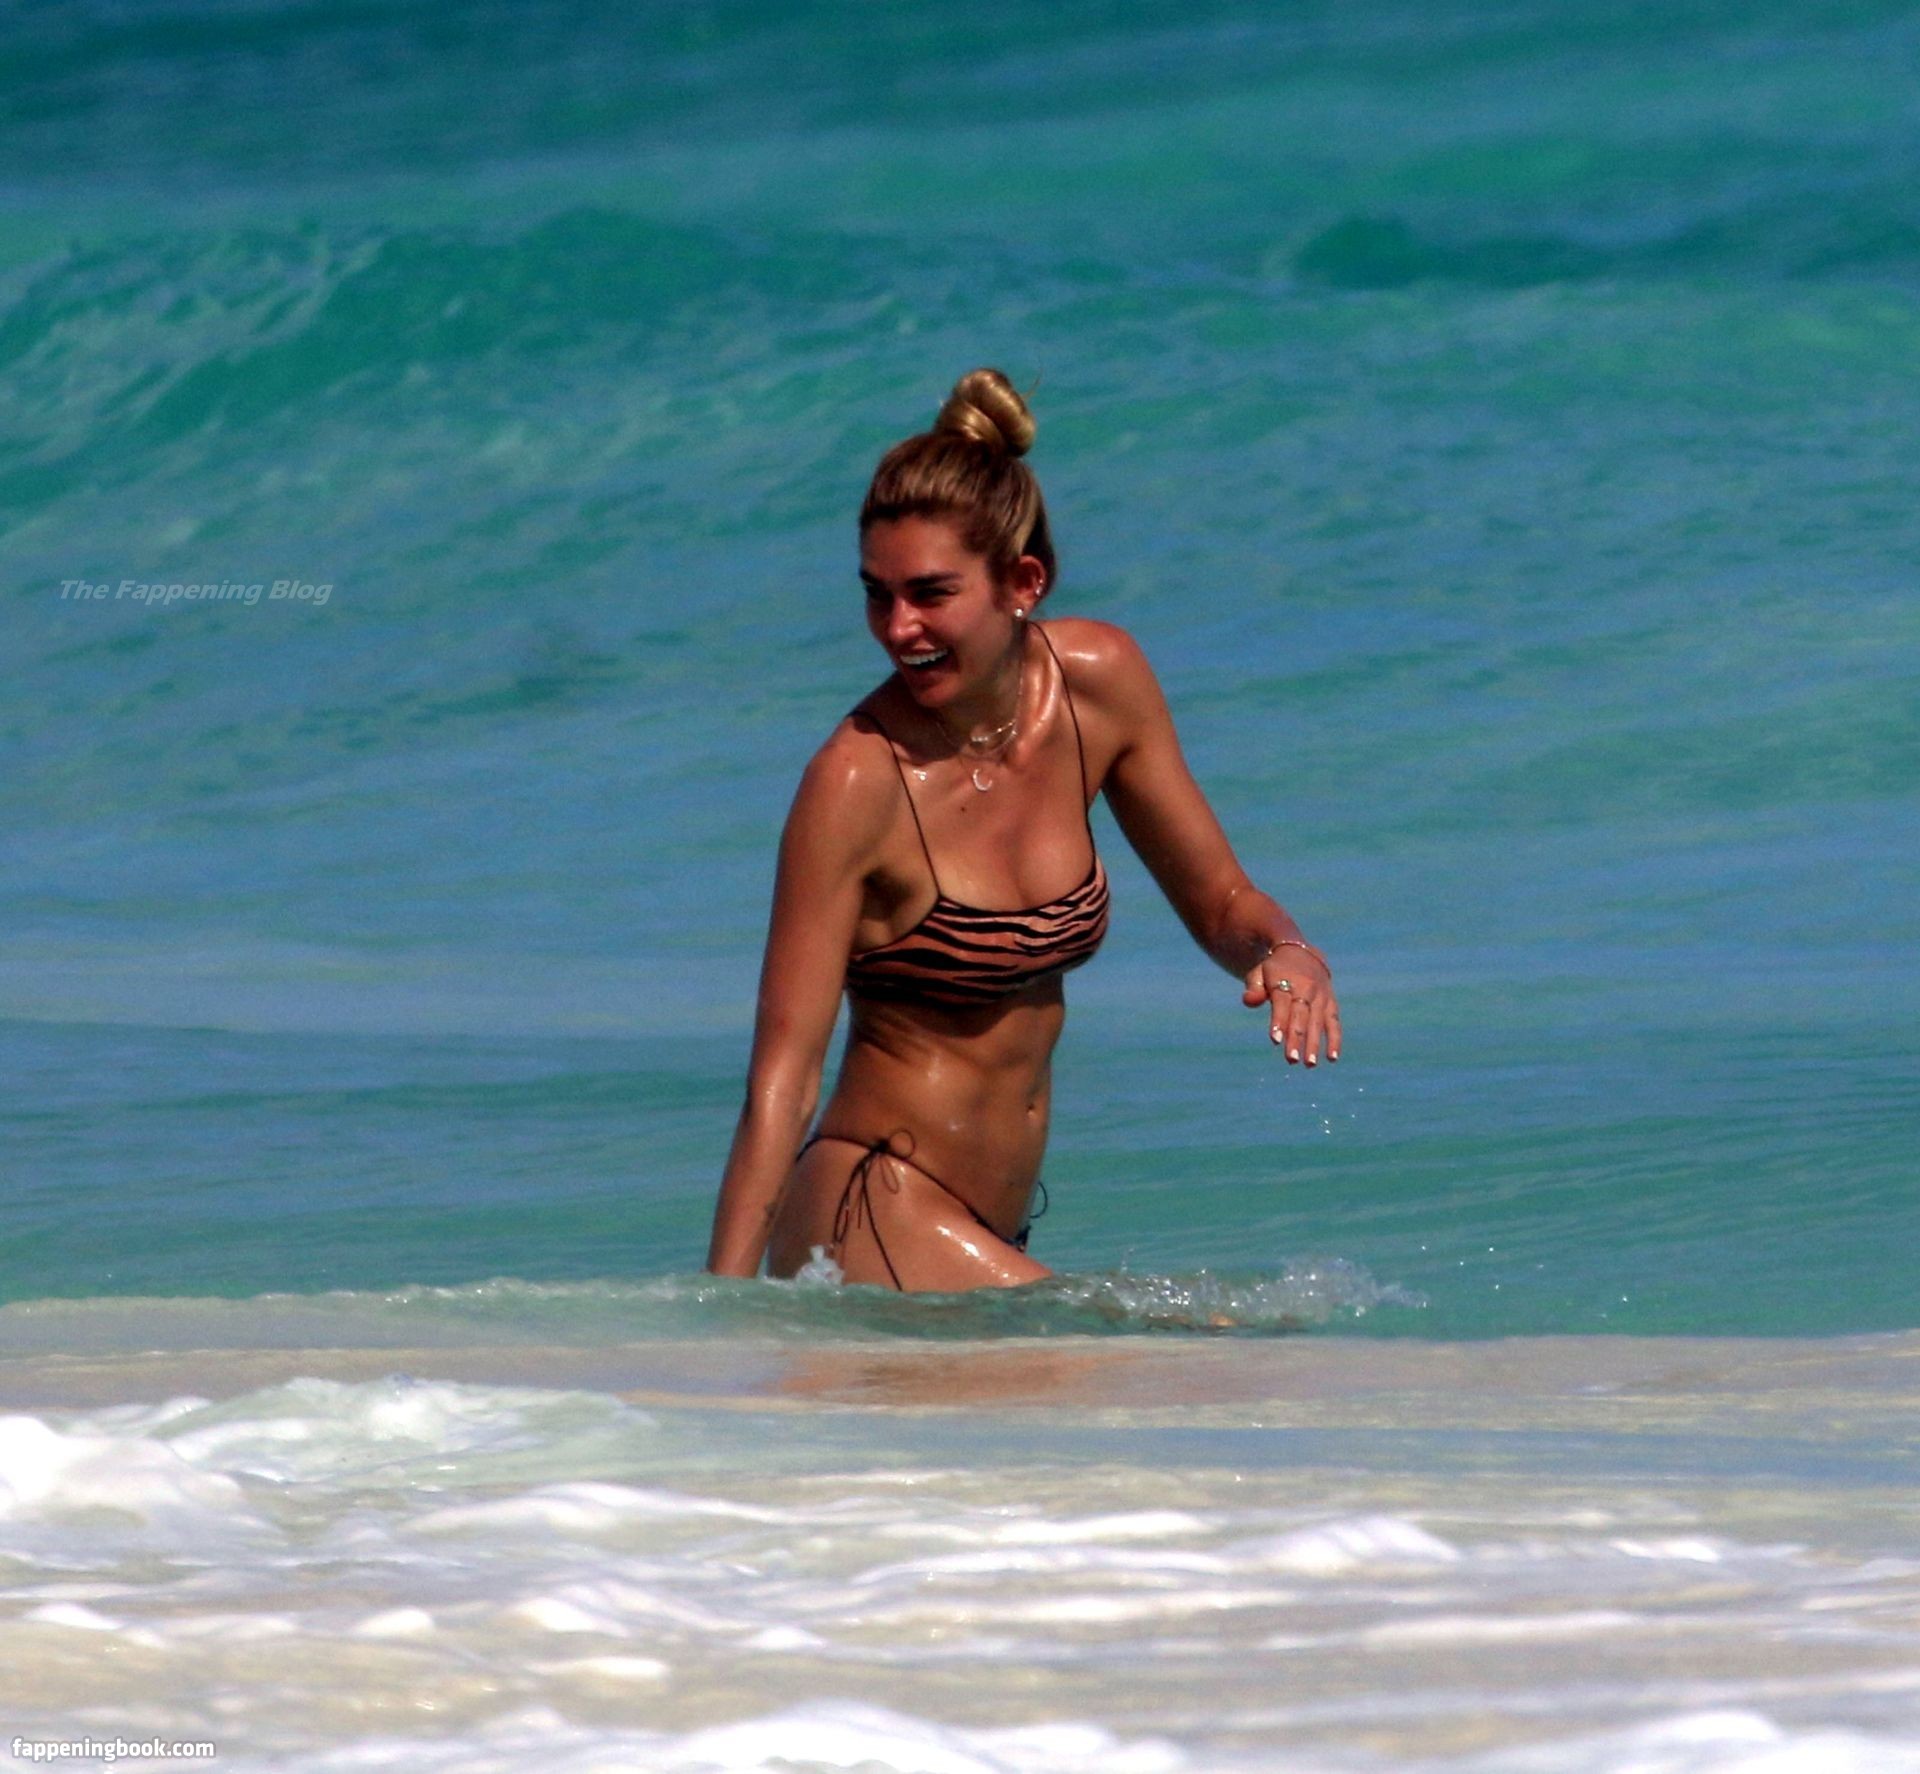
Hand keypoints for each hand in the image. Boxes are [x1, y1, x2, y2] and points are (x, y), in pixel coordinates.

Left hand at [1241, 944, 1339, 1066]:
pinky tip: (1332, 1058)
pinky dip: (1335, 1039)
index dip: (1279, 1021)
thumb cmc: (1274, 970)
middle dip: (1297, 1038)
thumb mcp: (1259, 973)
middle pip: (1301, 1015)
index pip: (1282, 1003)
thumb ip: (1253, 988)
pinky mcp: (1331, 1003)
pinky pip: (1334, 1022)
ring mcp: (1321, 996)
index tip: (1275, 1040)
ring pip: (1318, 1021)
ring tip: (1310, 1064)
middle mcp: (1306, 988)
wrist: (1302, 954)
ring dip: (1315, 1043)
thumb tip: (1248, 1001)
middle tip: (1292, 1059)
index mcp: (1286, 980)